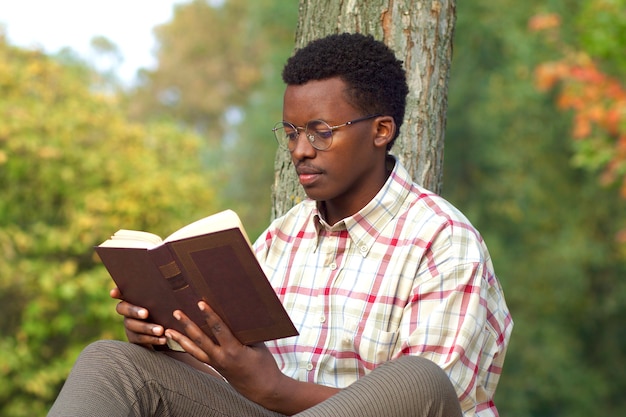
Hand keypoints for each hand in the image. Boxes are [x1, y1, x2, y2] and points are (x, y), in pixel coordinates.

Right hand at [110, 287, 166, 348]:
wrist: (165, 330)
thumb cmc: (164, 310)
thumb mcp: (162, 302)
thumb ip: (161, 294)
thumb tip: (173, 279)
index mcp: (132, 300)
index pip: (122, 293)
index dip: (117, 292)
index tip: (113, 293)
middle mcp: (127, 312)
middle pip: (124, 310)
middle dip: (134, 311)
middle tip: (146, 313)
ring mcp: (129, 326)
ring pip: (134, 326)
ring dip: (147, 328)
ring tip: (160, 330)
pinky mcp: (135, 339)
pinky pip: (141, 340)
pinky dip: (153, 339)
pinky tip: (163, 339)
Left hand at [164, 301, 285, 406]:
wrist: (262, 389)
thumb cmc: (264, 365)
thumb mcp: (258, 345)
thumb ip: (246, 332)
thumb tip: (237, 315)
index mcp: (234, 351)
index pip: (218, 329)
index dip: (209, 315)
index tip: (200, 303)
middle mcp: (221, 358)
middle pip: (199, 339)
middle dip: (187, 325)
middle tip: (177, 312)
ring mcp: (216, 364)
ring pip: (194, 350)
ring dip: (180, 339)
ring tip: (168, 330)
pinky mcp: (214, 367)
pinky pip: (197, 356)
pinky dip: (187, 347)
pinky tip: (179, 341)